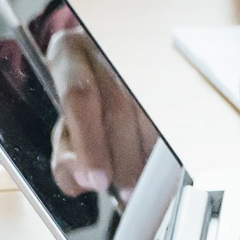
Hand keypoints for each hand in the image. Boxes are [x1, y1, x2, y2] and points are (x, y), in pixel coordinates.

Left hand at [41, 18, 154, 200]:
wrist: (110, 62)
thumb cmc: (87, 98)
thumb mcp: (66, 126)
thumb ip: (66, 157)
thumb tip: (80, 181)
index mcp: (69, 53)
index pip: (79, 97)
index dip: (90, 143)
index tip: (97, 180)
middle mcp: (105, 46)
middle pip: (118, 106)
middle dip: (122, 158)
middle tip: (124, 192)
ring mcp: (141, 56)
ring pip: (150, 110)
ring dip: (147, 155)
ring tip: (141, 185)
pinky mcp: (170, 68)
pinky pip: (173, 113)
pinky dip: (164, 147)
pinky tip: (158, 167)